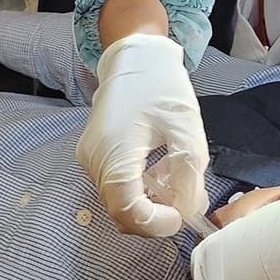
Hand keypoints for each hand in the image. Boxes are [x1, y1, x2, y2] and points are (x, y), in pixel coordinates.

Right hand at [76, 32, 208, 236]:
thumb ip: (189, 174)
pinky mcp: (94, 156)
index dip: (158, 224)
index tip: (183, 215)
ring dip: (152, 201)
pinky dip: (142, 188)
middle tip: (187, 198)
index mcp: (114, 152)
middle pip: (122, 212)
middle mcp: (95, 161)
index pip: (129, 211)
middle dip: (158, 215)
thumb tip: (190, 209)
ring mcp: (90, 159)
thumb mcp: (186, 127)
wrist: (134, 56)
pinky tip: (162, 168)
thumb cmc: (160, 85)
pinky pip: (117, 186)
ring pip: (120, 201)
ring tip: (177, 176)